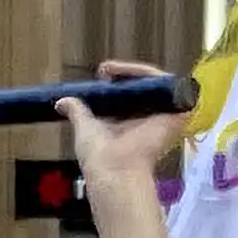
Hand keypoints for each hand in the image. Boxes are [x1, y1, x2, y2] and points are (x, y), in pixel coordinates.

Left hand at [69, 56, 190, 202]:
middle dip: (125, 73)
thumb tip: (61, 103)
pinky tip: (131, 72)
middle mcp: (150, 118)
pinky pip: (167, 84)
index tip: (101, 74)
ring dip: (136, 71)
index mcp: (132, 123)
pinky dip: (150, 75)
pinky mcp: (177, 112)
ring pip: (155, 83)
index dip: (117, 82)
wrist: (116, 168)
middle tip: (106, 69)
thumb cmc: (99, 156)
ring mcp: (165, 114)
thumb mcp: (85, 128)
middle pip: (144, 86)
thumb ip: (77, 112)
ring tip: (113, 69)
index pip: (131, 95)